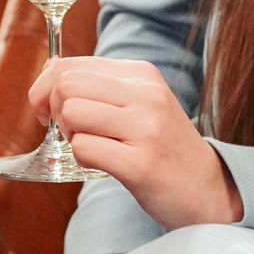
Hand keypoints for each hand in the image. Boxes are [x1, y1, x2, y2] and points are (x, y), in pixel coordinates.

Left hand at [31, 57, 241, 230]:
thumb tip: (49, 71)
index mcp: (141, 74)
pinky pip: (83, 149)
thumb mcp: (140, 102)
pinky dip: (82, 159)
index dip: (44, 88)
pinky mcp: (141, 163)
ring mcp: (145, 128)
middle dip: (52, 110)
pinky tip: (103, 164)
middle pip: (65, 84)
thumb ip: (100, 86)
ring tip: (92, 146)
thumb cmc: (163, 146)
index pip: (69, 64)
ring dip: (70, 136)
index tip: (47, 110)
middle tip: (67, 131)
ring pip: (71, 113)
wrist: (209, 189)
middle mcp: (145, 94)